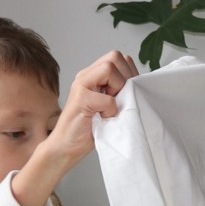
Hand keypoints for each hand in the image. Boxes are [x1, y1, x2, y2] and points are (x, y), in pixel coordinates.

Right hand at [48, 50, 138, 165]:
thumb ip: (119, 92)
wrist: (65, 148)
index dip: (129, 73)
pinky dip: (110, 111)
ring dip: (117, 90)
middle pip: (115, 57)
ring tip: (109, 108)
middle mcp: (86, 76)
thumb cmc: (88, 131)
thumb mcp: (109, 107)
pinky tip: (102, 119)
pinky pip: (107, 98)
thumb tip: (139, 85)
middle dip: (125, 78)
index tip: (127, 94)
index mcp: (93, 76)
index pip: (119, 58)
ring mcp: (81, 85)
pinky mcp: (80, 99)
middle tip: (119, 99)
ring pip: (109, 69)